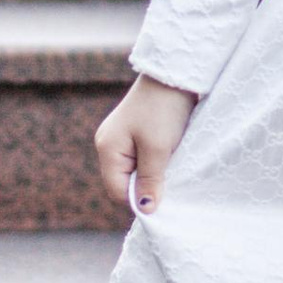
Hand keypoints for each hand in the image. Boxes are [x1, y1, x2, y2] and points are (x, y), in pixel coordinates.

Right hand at [94, 74, 198, 214]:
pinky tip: (170, 155)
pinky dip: (156, 161)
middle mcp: (108, 144)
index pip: (118, 191)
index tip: (164, 196)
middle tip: (170, 180)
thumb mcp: (158, 149)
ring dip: (154, 173)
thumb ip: (150, 180)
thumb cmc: (163, 109)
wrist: (174, 73)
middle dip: (147, 186)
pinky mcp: (135, 132)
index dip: (139, 199)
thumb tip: (146, 210)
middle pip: (125, 182)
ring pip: (135, 170)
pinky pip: (142, 157)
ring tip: (172, 165)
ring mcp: (120, 137)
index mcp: (107, 149)